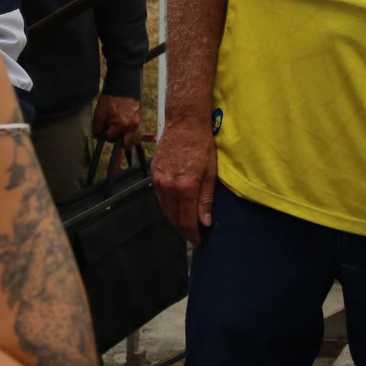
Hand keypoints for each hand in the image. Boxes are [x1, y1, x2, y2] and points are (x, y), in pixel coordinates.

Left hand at [93, 94, 143, 144]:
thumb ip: (97, 127)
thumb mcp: (99, 113)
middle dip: (118, 140)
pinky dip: (132, 135)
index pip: (111, 139)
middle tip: (113, 132)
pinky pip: (138, 134)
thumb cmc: (111, 99)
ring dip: (127, 140)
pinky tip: (126, 131)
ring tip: (120, 133)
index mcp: (121, 125)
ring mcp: (137, 124)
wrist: (123, 87)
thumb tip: (97, 137)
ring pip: (134, 141)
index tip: (105, 127)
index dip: (106, 134)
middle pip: (126, 145)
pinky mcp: (139, 121)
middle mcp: (132, 127)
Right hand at [152, 118, 216, 245]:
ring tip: (187, 226)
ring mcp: (158, 180)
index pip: (186, 220)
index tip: (199, 242)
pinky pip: (160, 197)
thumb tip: (205, 222)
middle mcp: (167, 186)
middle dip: (183, 230)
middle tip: (194, 237)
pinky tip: (177, 208)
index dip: (193, 234)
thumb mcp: (211, 173)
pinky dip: (168, 207)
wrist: (184, 122)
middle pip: (173, 218)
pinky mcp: (154, 174)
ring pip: (165, 209)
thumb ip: (206, 199)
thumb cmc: (202, 145)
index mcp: (184, 187)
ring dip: (175, 220)